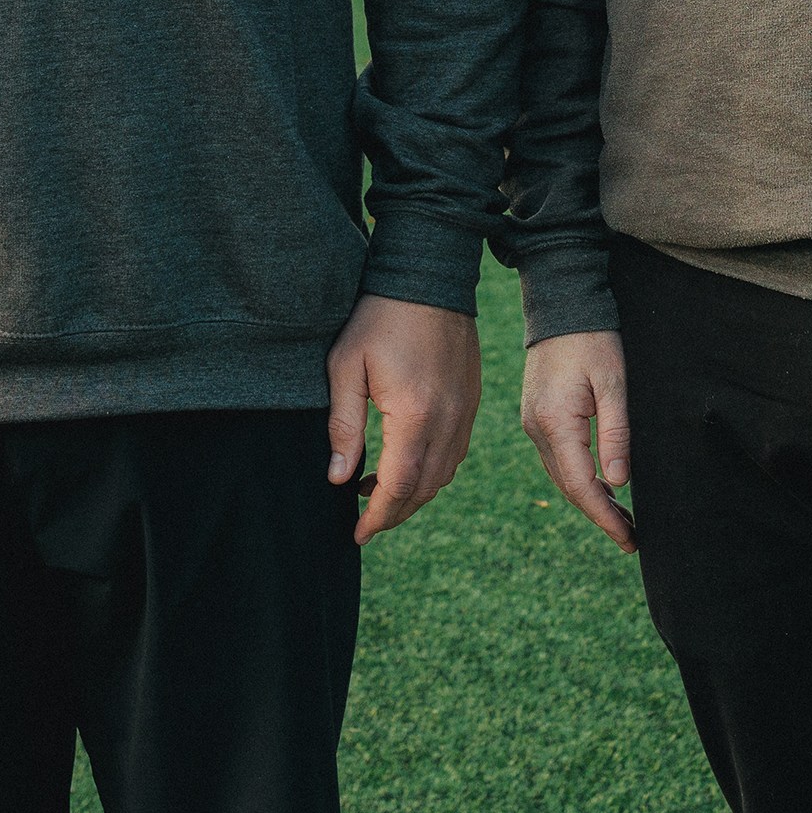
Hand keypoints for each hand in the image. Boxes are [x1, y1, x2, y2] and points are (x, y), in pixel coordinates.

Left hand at [326, 295, 482, 543]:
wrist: (429, 278)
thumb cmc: (379, 318)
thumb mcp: (346, 368)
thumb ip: (343, 426)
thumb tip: (339, 478)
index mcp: (415, 415)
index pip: (399, 485)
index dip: (378, 515)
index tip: (358, 534)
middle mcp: (448, 421)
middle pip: (425, 488)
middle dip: (395, 513)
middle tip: (366, 524)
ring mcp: (465, 412)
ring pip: (444, 475)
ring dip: (414, 494)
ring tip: (378, 494)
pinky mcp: (471, 401)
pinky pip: (455, 453)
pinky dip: (432, 471)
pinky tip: (407, 464)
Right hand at [517, 329, 633, 549]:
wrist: (561, 306)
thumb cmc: (593, 339)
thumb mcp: (614, 383)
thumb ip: (616, 433)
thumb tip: (619, 481)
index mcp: (555, 422)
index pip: (581, 484)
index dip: (605, 516)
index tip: (628, 538)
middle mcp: (537, 429)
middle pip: (569, 487)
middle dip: (600, 515)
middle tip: (631, 538)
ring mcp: (533, 424)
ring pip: (562, 476)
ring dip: (590, 499)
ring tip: (623, 519)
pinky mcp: (537, 417)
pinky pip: (558, 459)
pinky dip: (580, 479)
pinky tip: (602, 485)